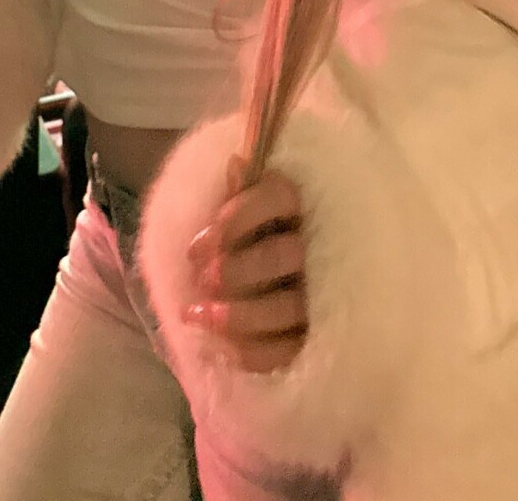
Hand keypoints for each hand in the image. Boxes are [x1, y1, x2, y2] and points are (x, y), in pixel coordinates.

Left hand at [183, 155, 308, 373]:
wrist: (279, 287)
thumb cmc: (259, 236)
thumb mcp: (250, 210)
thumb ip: (241, 193)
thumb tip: (236, 164)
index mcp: (301, 205)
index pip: (278, 198)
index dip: (238, 216)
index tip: (197, 244)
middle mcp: (317, 249)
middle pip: (284, 256)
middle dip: (237, 270)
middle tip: (203, 279)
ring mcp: (320, 297)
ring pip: (289, 309)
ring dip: (240, 314)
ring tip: (198, 314)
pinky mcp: (314, 338)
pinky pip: (288, 351)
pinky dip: (252, 351)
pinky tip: (219, 345)